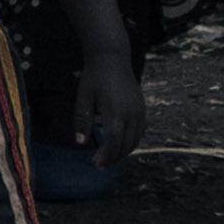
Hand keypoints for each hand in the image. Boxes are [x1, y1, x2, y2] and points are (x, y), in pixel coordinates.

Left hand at [67, 42, 142, 169]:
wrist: (112, 58)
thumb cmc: (94, 77)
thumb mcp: (83, 96)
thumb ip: (82, 119)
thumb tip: (80, 142)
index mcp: (116, 111)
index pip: (114, 142)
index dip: (106, 156)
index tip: (96, 164)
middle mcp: (132, 114)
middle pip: (126, 144)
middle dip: (113, 157)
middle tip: (98, 164)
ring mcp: (140, 112)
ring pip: (135, 140)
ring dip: (122, 151)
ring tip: (107, 158)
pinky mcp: (142, 109)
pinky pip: (139, 132)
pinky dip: (130, 141)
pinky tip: (118, 145)